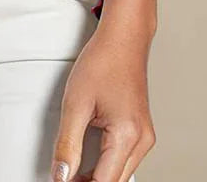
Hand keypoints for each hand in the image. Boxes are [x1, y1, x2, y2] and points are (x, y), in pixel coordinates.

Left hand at [50, 23, 155, 181]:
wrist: (123, 39)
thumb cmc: (102, 61)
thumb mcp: (75, 103)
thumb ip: (67, 144)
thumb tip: (61, 176)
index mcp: (127, 135)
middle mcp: (142, 140)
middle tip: (63, 178)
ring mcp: (145, 137)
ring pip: (121, 175)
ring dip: (98, 178)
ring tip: (72, 171)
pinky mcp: (142, 132)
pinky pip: (125, 160)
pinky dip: (107, 165)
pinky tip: (88, 160)